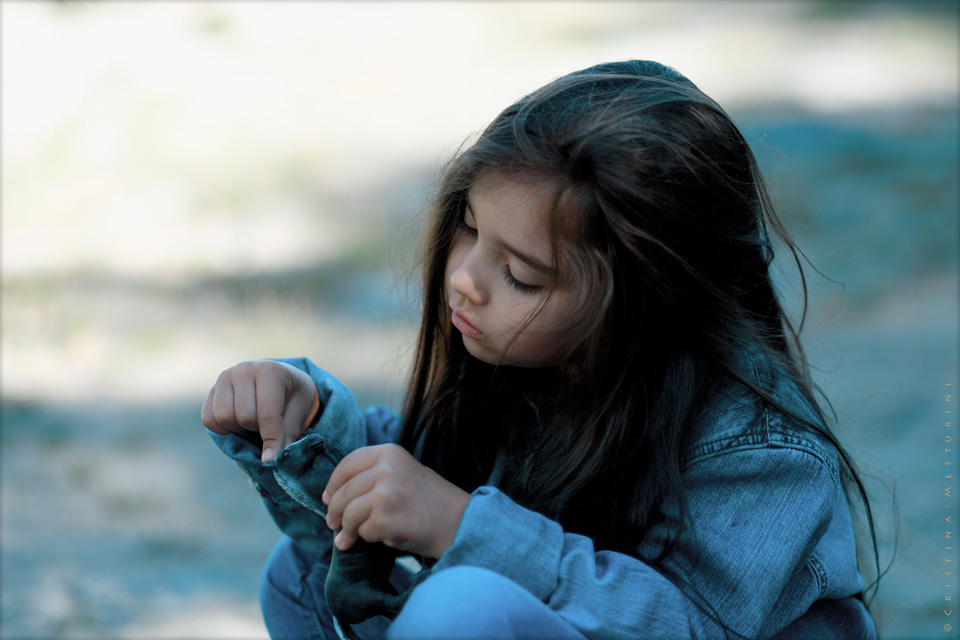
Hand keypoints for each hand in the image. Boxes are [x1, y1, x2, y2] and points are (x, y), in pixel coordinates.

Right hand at [201, 360, 319, 462]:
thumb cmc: (291, 398)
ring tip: (253, 420)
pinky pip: (208, 418)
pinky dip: (222, 428)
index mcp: (271, 372)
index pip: (267, 413)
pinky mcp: (212, 389)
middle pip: (244, 417)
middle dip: (257, 429)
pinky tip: (237, 422)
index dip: (271, 440)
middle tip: (267, 423)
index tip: (272, 459)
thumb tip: (268, 460)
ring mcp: (225, 377)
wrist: (281, 380)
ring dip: (239, 427)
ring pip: (223, 417)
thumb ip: (285, 437)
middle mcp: (245, 370)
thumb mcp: (297, 414)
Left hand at [322, 444, 470, 558]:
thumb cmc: (428, 500)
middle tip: (332, 524)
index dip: (333, 484)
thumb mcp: (402, 472)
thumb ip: (372, 475)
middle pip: (343, 492)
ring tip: (347, 539)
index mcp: (389, 453)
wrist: (458, 521)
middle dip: (334, 511)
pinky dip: (365, 539)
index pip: (347, 465)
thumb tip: (331, 495)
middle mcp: (386, 469)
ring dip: (345, 530)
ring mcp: (386, 494)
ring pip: (348, 513)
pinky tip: (376, 540)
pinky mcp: (386, 519)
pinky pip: (361, 531)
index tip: (328, 498)